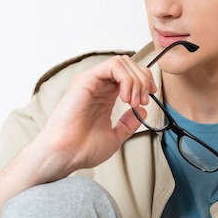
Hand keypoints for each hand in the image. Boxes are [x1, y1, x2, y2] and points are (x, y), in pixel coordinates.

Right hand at [30, 54, 156, 179]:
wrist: (67, 155)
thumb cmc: (83, 148)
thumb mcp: (115, 136)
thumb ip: (128, 123)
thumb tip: (141, 112)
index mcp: (104, 96)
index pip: (129, 75)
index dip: (144, 81)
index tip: (149, 97)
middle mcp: (98, 86)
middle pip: (128, 65)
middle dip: (143, 80)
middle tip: (143, 101)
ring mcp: (91, 82)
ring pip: (122, 62)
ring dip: (136, 81)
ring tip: (134, 102)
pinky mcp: (86, 80)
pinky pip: (113, 66)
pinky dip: (126, 79)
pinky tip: (126, 97)